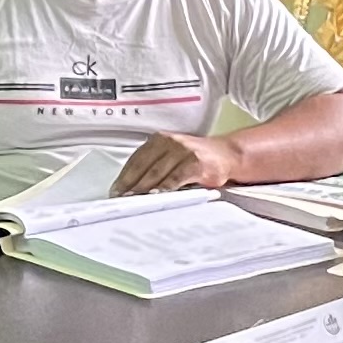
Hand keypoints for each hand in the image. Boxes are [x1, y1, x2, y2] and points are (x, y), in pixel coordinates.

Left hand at [115, 131, 244, 193]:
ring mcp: (183, 151)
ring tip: (134, 201)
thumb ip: (154, 168)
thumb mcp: (172, 157)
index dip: (124, 177)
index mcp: (159, 140)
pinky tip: (158, 197)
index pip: (135, 160)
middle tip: (122, 201)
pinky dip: (165, 188)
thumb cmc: (196, 159)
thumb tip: (132, 190)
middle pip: (143, 167)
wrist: (226, 154)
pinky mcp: (196, 163)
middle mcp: (169, 142)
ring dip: (144, 189)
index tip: (115, 192)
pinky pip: (176, 178)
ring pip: (157, 172)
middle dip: (130, 186)